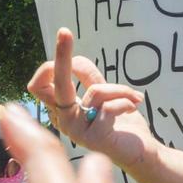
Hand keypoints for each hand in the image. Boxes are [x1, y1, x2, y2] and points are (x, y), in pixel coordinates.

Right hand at [27, 27, 150, 173]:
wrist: (140, 151)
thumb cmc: (119, 123)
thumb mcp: (102, 95)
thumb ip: (87, 79)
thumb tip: (73, 59)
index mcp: (62, 109)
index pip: (42, 84)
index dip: (52, 61)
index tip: (65, 36)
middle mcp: (63, 121)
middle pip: (52, 85)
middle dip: (60, 56)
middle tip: (64, 31)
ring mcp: (76, 131)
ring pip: (95, 92)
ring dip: (120, 89)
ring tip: (134, 97)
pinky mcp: (94, 138)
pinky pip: (110, 106)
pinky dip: (126, 101)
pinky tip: (133, 108)